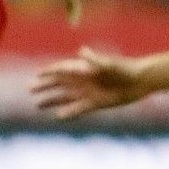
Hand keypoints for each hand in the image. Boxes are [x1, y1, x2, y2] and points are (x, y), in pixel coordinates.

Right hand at [29, 48, 146, 118]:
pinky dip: (68, 112)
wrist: (140, 81)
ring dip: (51, 100)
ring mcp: (88, 92)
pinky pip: (78, 109)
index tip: (36, 74)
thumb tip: (81, 52)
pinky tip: (57, 116)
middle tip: (29, 88)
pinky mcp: (95, 103)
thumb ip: (95, 60)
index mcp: (84, 68)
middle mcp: (84, 80)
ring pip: (65, 97)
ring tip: (37, 105)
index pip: (62, 69)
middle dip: (44, 85)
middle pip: (59, 83)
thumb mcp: (110, 64)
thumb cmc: (126, 69)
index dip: (49, 71)